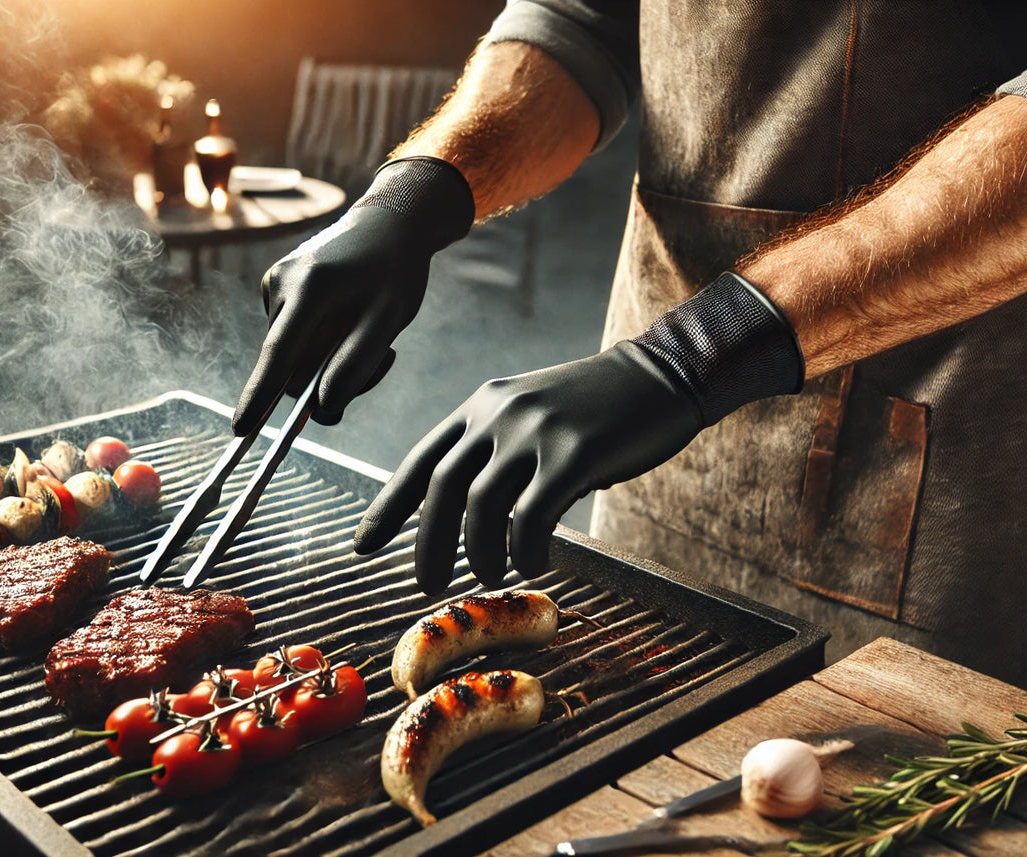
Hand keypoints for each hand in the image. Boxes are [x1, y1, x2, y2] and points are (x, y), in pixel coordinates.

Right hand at [232, 157, 473, 434]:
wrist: (389, 221)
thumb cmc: (394, 271)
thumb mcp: (387, 321)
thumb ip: (355, 366)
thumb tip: (321, 411)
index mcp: (309, 289)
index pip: (279, 354)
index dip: (260, 396)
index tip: (241, 428)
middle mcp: (282, 284)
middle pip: (291, 364)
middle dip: (329, 377)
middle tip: (383, 360)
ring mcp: (275, 283)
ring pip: (294, 353)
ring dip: (331, 358)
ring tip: (371, 328)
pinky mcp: (277, 286)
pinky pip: (294, 335)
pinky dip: (323, 340)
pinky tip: (349, 316)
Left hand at [354, 272, 804, 592]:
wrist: (663, 375)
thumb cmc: (599, 406)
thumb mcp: (533, 413)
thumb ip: (498, 449)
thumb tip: (467, 513)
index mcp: (482, 404)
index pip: (421, 460)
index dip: (388, 507)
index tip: (363, 545)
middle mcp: (499, 414)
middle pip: (442, 490)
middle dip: (429, 545)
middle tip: (428, 585)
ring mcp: (535, 433)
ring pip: (483, 508)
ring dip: (480, 554)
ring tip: (492, 576)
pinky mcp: (573, 455)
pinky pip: (532, 518)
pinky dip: (526, 551)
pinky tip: (534, 564)